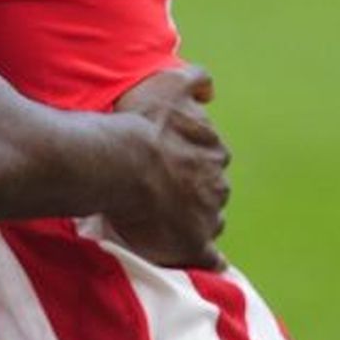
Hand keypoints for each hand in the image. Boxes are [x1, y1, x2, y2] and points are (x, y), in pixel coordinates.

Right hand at [105, 64, 230, 268]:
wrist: (121, 163)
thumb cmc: (142, 125)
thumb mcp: (170, 85)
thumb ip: (195, 79)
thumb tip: (209, 90)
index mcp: (214, 151)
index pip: (211, 159)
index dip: (189, 162)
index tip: (168, 164)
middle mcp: (218, 183)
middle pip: (212, 191)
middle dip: (194, 192)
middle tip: (162, 193)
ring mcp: (209, 216)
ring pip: (209, 221)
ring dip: (194, 221)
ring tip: (165, 222)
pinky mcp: (194, 245)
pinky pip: (210, 258)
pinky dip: (207, 260)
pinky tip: (197, 259)